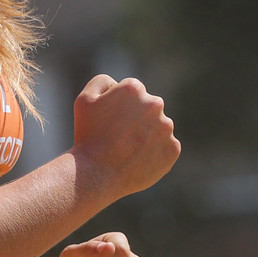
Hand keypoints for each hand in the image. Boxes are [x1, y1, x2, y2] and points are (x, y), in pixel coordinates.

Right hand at [71, 75, 179, 199]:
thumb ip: (102, 82)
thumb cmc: (87, 136)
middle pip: (147, 108)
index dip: (118, 107)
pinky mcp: (173, 149)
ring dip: (146, 135)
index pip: (131, 93)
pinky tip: (137, 160)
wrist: (96, 174)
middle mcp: (155, 104)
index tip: (109, 122)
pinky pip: (165, 148)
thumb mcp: (84, 100)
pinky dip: (154, 153)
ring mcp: (166, 128)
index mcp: (134, 89)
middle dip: (136, 119)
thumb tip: (118, 84)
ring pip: (158, 128)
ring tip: (127, 151)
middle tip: (118, 137)